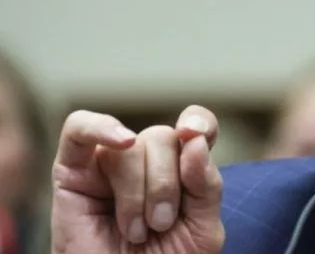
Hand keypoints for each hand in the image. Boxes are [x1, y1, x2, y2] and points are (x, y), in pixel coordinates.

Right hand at [51, 106, 224, 253]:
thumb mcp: (201, 227)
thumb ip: (206, 184)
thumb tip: (194, 140)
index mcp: (181, 168)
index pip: (195, 127)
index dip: (200, 122)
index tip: (198, 136)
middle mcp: (145, 160)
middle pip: (163, 137)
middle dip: (166, 184)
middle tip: (160, 224)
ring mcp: (108, 163)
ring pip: (130, 146)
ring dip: (137, 190)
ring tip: (135, 229)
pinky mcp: (72, 173)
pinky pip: (78, 129)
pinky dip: (100, 128)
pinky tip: (122, 141)